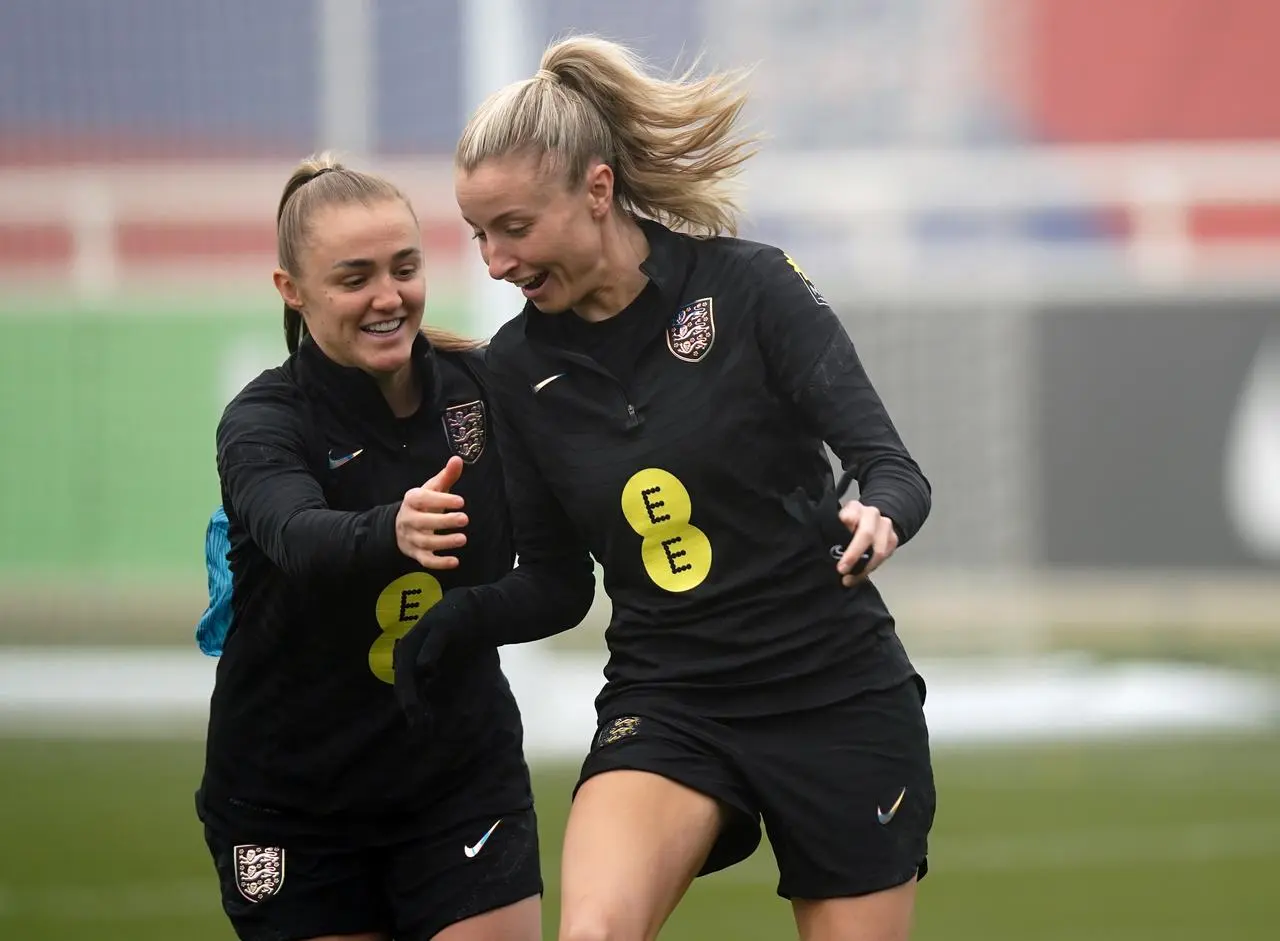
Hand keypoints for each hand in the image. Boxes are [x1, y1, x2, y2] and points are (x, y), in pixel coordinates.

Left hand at [392, 590, 477, 732]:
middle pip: (402, 674)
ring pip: (409, 659)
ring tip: (411, 707)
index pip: (404, 684)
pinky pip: (433, 640)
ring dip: (410, 684)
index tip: (417, 727)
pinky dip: (427, 653)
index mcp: (411, 655)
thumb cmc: (464, 643)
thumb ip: (438, 688)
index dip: (409, 705)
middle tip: (414, 722)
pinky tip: (426, 668)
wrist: (483, 612)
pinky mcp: (442, 623)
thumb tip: (430, 719)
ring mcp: (425, 631)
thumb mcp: (450, 669)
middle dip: (407, 699)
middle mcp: (412, 643)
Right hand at [395, 456, 467, 569]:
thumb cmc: (423, 504)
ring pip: (425, 543)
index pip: (423, 499)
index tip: (461, 501)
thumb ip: (446, 476)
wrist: (400, 525)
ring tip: (463, 539)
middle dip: (443, 522)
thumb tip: (458, 459)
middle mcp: (409, 519)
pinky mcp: (416, 554)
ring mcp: (411, 538)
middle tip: (465, 519)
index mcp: (412, 500)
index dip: (441, 500)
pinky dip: (439, 564)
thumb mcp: (432, 488)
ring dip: (444, 542)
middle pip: (423, 522)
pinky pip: (426, 561)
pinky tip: (455, 562)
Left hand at [835, 501, 898, 586]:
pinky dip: (870, 569)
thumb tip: (831, 549)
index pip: (849, 517)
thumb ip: (833, 531)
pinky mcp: (893, 539)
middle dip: (853, 554)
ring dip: (863, 568)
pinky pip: (884, 558)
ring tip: (849, 579)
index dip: (844, 531)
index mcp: (854, 507)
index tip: (837, 543)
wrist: (870, 521)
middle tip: (842, 570)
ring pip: (879, 550)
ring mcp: (886, 525)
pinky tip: (859, 576)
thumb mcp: (835, 524)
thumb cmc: (846, 526)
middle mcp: (872, 514)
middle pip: (866, 534)